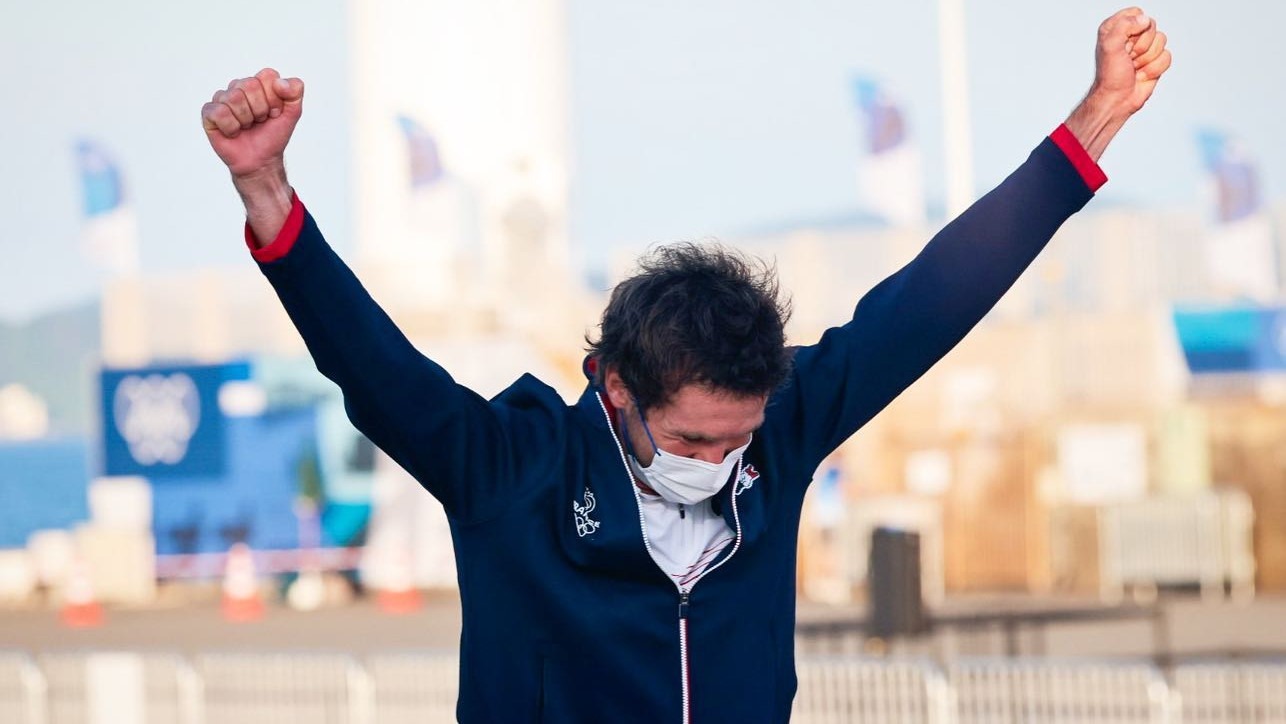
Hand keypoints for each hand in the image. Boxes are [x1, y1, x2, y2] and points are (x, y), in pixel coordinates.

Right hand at [201, 68, 303, 177]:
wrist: (261, 161)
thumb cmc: (272, 136)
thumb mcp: (292, 114)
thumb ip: (295, 92)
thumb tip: (280, 82)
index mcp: (258, 83)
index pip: (267, 76)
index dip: (274, 98)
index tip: (274, 113)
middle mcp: (238, 87)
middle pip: (249, 85)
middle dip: (260, 109)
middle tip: (260, 121)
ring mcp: (222, 99)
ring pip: (234, 98)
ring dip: (246, 119)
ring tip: (247, 127)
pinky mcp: (209, 113)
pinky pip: (219, 112)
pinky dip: (231, 127)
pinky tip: (233, 132)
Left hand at [1065, 8, 1172, 161]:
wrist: (1117, 100)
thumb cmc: (1109, 76)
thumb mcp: (1109, 46)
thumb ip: (1124, 26)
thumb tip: (1145, 20)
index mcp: (1115, 28)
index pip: (1136, 13)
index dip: (1134, 28)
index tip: (1124, 44)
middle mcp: (1130, 36)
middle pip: (1152, 26)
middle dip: (1141, 46)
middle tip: (1129, 58)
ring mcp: (1144, 48)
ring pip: (1162, 41)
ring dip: (1147, 59)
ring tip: (1134, 68)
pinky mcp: (1155, 60)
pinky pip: (1167, 56)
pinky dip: (1155, 69)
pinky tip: (1142, 75)